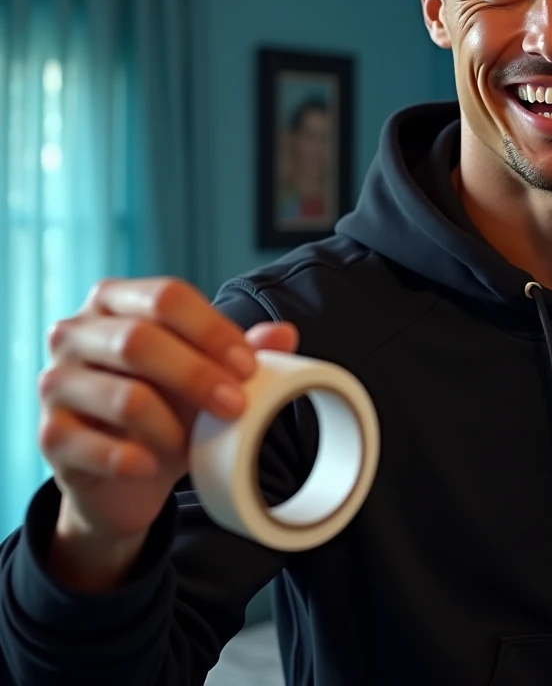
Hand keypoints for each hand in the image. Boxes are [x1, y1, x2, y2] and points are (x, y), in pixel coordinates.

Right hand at [38, 277, 297, 545]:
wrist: (131, 474)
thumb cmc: (170, 405)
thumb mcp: (210, 374)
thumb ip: (245, 350)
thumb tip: (284, 333)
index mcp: (117, 300)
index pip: (167, 296)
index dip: (212, 330)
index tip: (249, 367)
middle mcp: (76, 331)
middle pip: (139, 340)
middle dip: (198, 376)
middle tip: (235, 406)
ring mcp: (56, 381)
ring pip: (122, 396)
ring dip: (170, 425)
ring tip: (192, 442)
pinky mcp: (49, 433)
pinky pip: (88, 445)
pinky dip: (128, 458)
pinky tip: (151, 465)